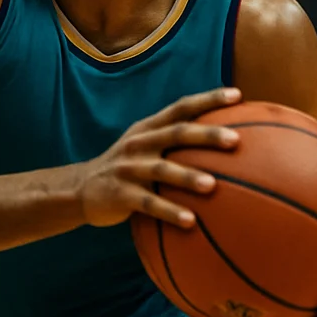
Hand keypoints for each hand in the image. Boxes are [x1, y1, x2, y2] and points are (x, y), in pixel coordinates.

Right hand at [75, 88, 242, 228]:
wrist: (79, 189)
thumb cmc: (127, 168)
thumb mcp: (145, 146)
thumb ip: (174, 142)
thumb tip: (223, 140)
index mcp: (148, 128)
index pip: (181, 107)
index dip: (208, 99)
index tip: (237, 95)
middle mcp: (139, 143)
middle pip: (176, 133)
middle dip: (206, 135)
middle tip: (235, 140)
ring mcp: (128, 168)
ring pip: (161, 170)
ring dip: (187, 177)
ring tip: (212, 185)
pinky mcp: (120, 194)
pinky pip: (148, 204)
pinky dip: (170, 212)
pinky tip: (191, 222)